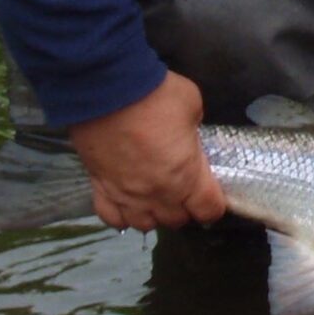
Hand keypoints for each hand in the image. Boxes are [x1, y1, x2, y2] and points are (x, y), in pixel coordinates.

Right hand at [70, 72, 226, 231]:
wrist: (106, 90)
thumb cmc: (155, 96)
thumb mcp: (192, 105)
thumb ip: (193, 128)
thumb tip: (187, 133)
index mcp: (186, 176)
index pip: (208, 210)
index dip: (213, 204)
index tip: (210, 194)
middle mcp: (158, 193)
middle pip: (176, 220)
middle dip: (183, 208)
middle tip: (183, 189)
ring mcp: (127, 194)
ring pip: (144, 224)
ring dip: (153, 214)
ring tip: (154, 197)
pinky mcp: (100, 188)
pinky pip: (111, 217)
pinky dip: (120, 215)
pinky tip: (125, 202)